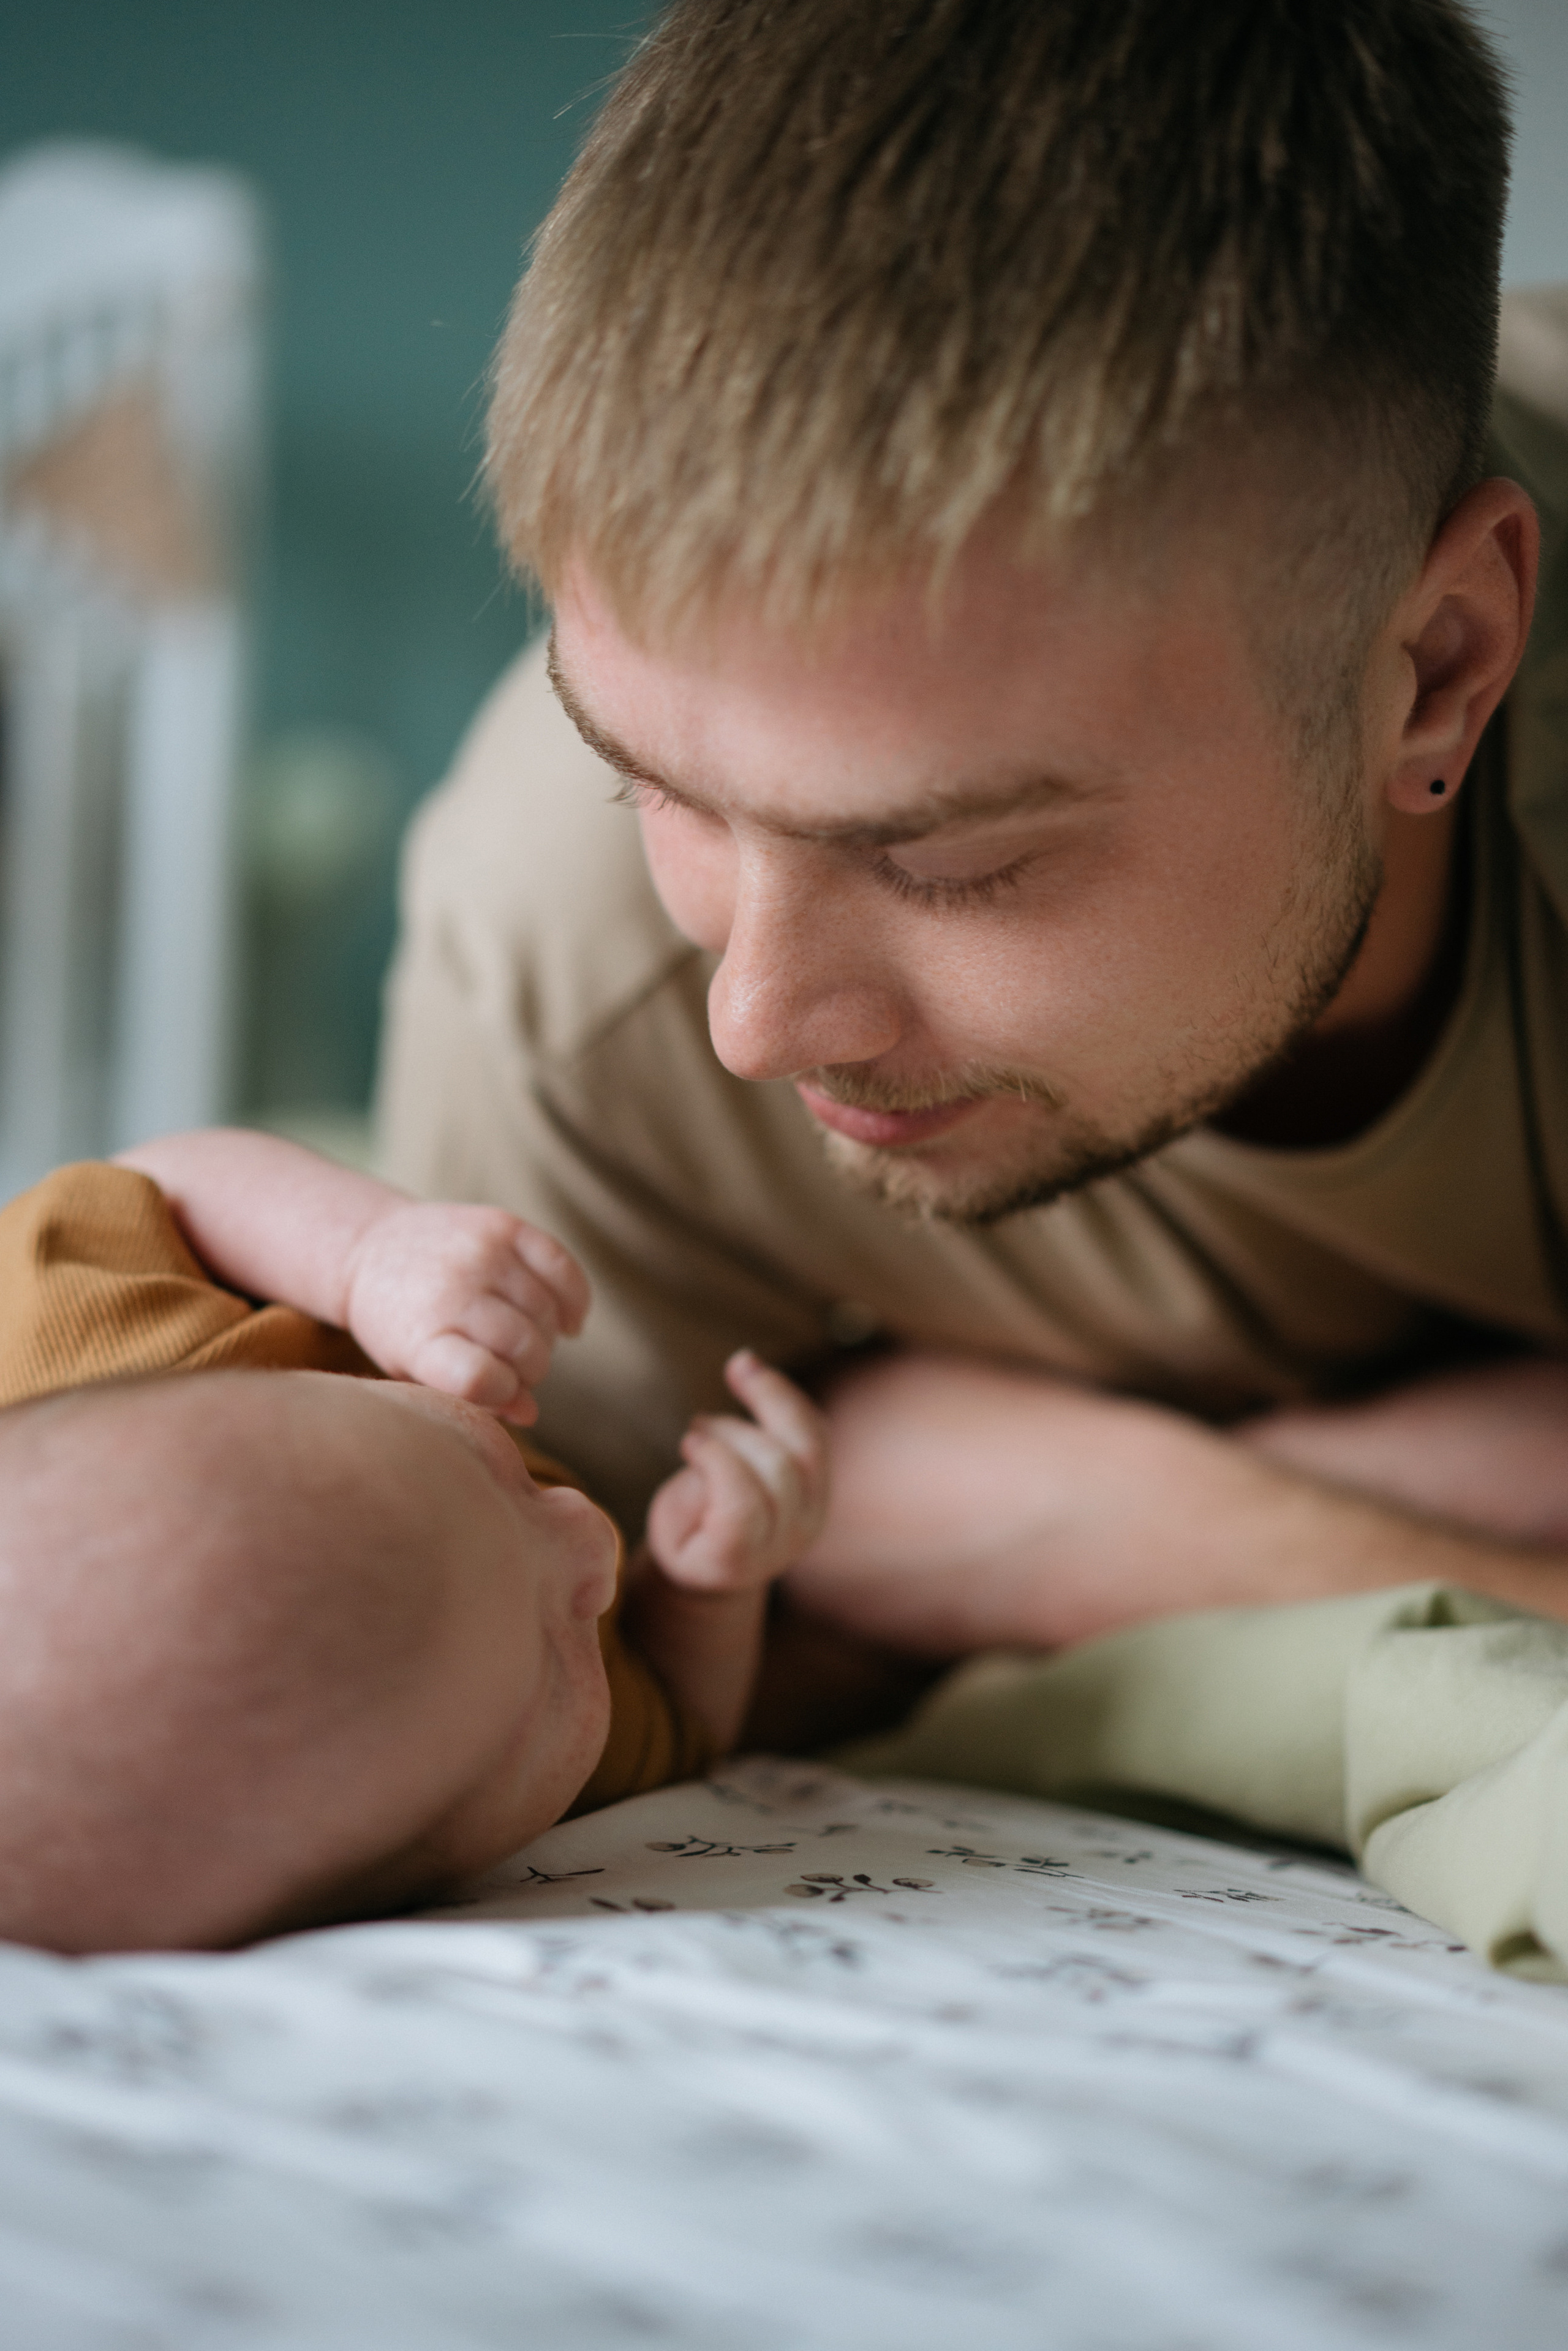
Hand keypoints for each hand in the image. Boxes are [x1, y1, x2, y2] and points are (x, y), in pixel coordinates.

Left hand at [340, 1201, 589, 1423]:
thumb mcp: (419, 1371)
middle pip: (525, 1348)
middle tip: (515, 1366)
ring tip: (525, 1339)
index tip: (498, 1388)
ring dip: (546, 1336)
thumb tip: (529, 1413)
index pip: (478, 1378)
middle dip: (531, 1369)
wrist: (371, 1246)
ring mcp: (479, 1253)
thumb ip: (472, 1396)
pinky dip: (574, 1300)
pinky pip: (563, 1266)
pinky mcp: (502, 1224)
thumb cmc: (402, 1324)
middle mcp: (450, 1291)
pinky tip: (566, 1320)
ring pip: (547, 1312)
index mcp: (419, 1339)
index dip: (503, 1392)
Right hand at [645, 1351, 828, 1591]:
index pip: (744, 1508)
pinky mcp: (822, 1484)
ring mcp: (813, 1512)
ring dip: (772, 1396)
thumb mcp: (670, 1529)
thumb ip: (692, 1496)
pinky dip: (786, 1395)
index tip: (687, 1442)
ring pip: (808, 1444)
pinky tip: (753, 1369)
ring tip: (738, 1364)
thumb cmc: (686, 1541)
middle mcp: (789, 1540)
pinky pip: (815, 1429)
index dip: (717, 1464)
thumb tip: (715, 1446)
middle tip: (698, 1424)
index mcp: (741, 1561)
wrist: (724, 1564)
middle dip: (733, 1433)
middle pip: (778, 1470)